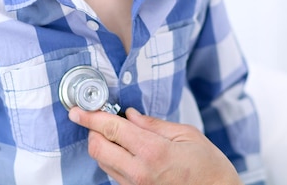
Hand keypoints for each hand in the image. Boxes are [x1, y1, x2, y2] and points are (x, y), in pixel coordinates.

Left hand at [69, 107, 241, 184]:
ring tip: (118, 135)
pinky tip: (127, 152)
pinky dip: (113, 161)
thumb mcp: (187, 135)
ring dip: (103, 146)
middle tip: (99, 119)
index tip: (77, 110)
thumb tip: (130, 115)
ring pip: (102, 163)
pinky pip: (114, 175)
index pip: (111, 129)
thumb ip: (154, 124)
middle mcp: (139, 172)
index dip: (90, 116)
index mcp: (153, 151)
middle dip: (93, 131)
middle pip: (97, 148)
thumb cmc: (209, 167)